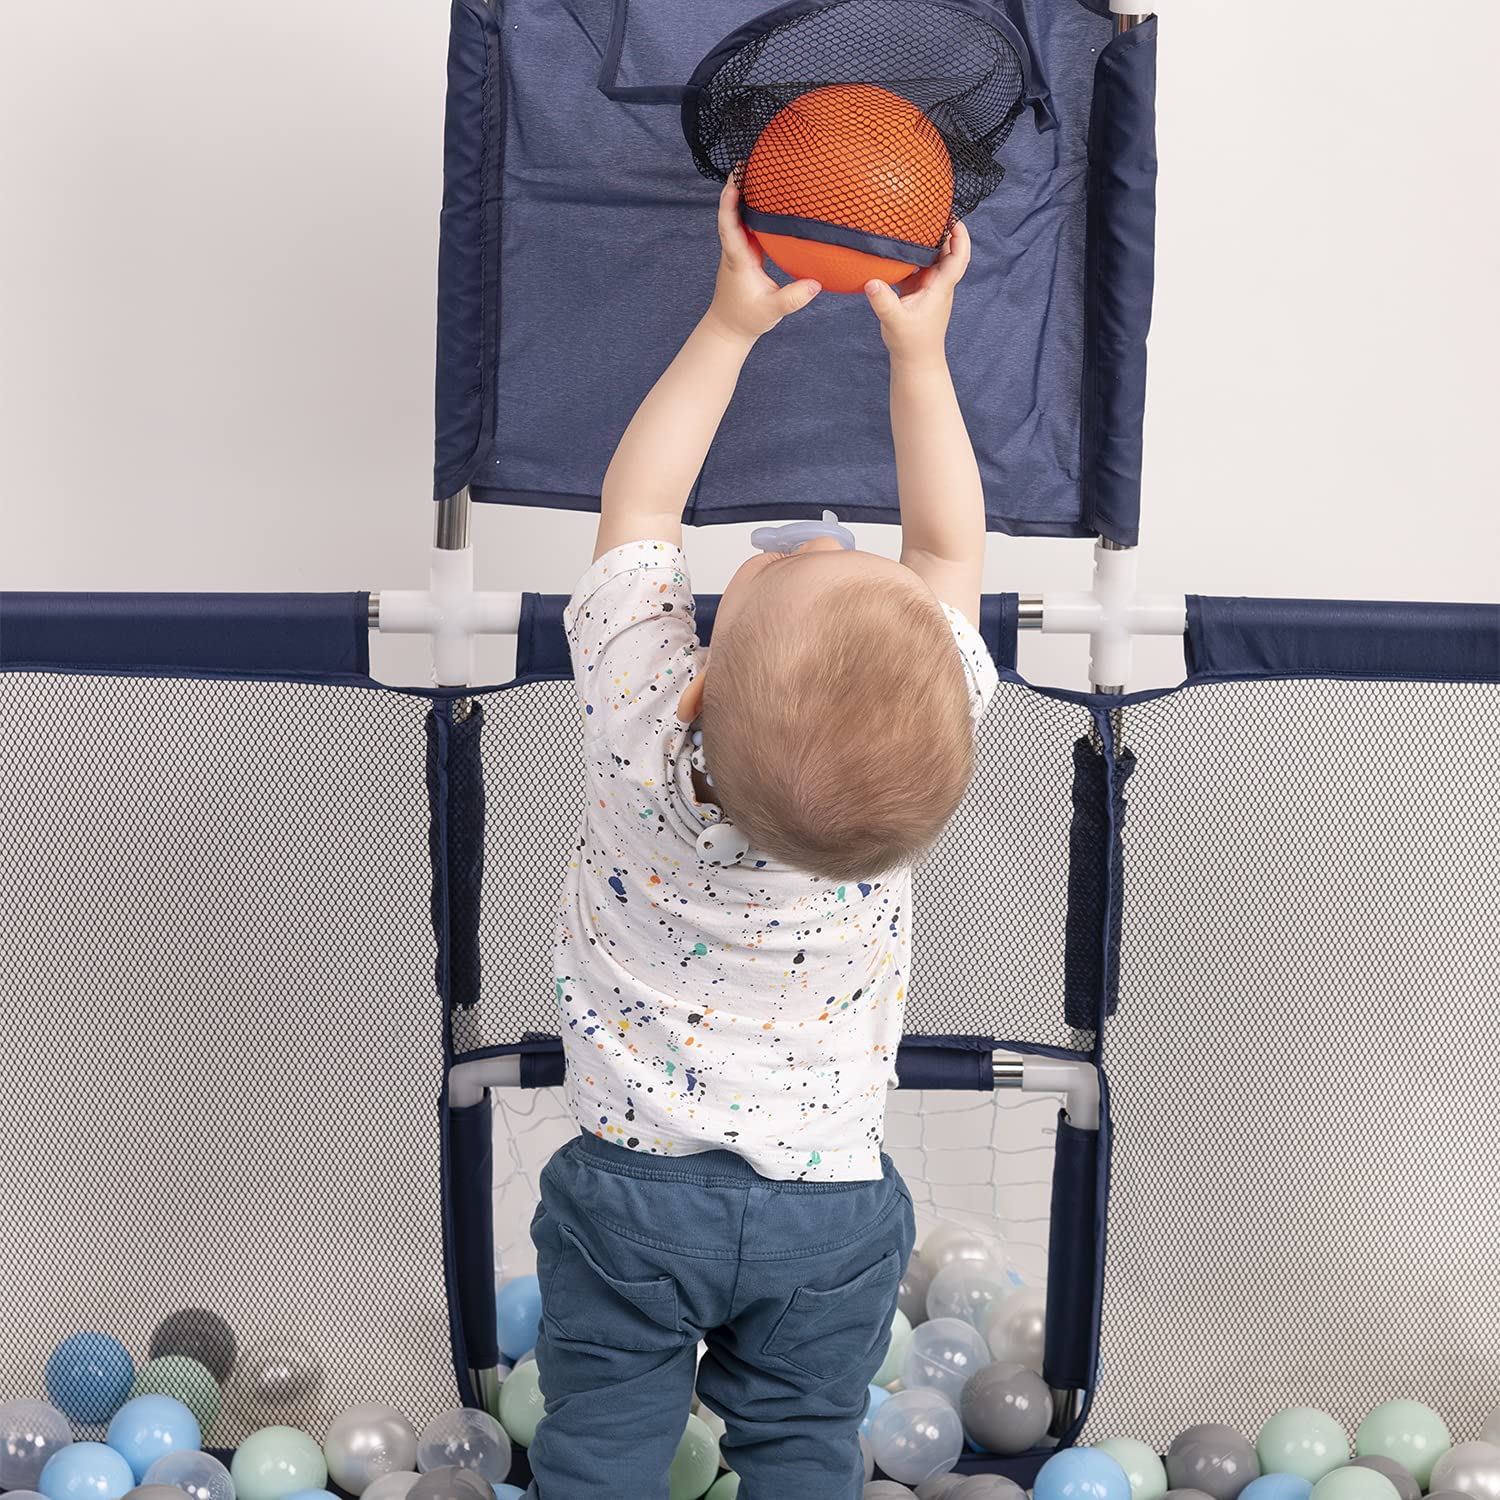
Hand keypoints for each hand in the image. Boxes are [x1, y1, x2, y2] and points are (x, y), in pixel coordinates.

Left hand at [702, 180, 820, 344]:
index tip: (735, 183)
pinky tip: (766, 201)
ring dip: (744, 197)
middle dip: (736, 188)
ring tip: (757, 173)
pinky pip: (747, 228)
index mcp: (738, 260)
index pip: (729, 227)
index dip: (729, 204)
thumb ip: (793, 297)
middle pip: (731, 214)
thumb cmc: (746, 319)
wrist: (729, 329)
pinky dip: (753, 211)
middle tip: (747, 163)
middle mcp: (735, 251)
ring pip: (738, 219)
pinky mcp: (745, 255)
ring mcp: (739, 252)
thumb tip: (816, 284)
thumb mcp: (772, 310)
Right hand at [864, 220, 970, 364]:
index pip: (957, 258)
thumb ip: (883, 301)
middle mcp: (938, 285)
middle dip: (944, 231)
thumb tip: (871, 281)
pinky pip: (917, 268)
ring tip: (916, 222)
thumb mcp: (895, 321)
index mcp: (940, 287)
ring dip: (928, 242)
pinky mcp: (917, 293)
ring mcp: (928, 288)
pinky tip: (899, 247)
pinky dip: (912, 255)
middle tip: (932, 211)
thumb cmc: (911, 344)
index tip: (954, 219)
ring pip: (933, 259)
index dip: (960, 237)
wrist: (915, 362)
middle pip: (947, 252)